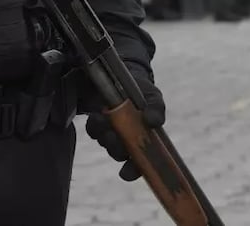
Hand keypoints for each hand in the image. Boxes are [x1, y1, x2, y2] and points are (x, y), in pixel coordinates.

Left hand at [85, 64, 165, 181]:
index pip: (139, 163)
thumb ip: (156, 109)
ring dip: (104, 135)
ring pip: (105, 142)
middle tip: (115, 138)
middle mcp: (126, 140)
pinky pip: (92, 130)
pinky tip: (98, 116)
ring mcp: (110, 132)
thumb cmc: (142, 91)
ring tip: (106, 120)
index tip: (125, 173)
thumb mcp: (153, 98)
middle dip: (116, 149)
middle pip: (119, 154)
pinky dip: (94, 125)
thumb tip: (153, 121)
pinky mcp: (96, 122)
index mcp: (143, 140)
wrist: (123, 75)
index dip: (132, 171)